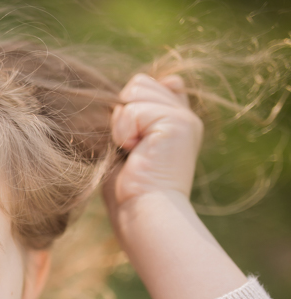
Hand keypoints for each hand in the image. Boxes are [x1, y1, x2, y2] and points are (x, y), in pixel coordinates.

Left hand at [100, 73, 245, 298]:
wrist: (141, 211)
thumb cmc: (128, 188)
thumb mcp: (127, 144)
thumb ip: (137, 114)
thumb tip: (164, 79)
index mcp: (175, 118)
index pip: (148, 84)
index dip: (129, 106)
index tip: (130, 140)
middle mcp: (184, 114)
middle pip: (138, 83)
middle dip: (121, 114)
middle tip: (129, 148)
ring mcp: (183, 117)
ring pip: (135, 91)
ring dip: (121, 123)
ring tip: (132, 150)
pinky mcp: (177, 122)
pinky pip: (133, 110)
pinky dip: (124, 132)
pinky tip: (135, 153)